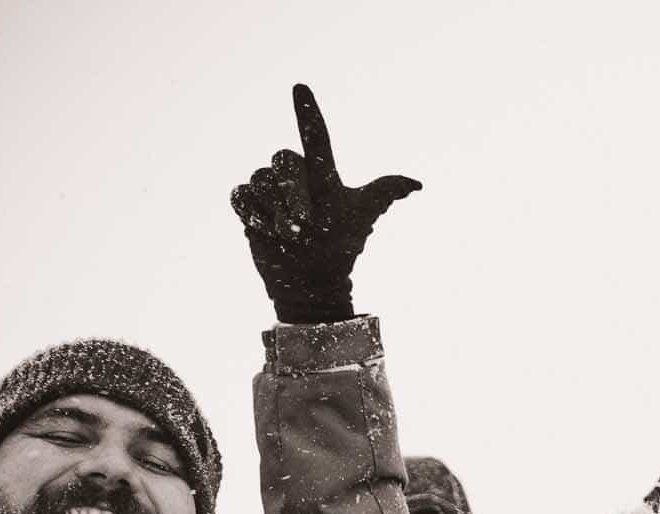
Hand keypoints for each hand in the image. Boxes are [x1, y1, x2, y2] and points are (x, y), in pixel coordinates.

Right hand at [230, 84, 420, 324]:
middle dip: (294, 193)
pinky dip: (254, 213)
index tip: (300, 87)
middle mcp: (294, 175)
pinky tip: (266, 230)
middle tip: (304, 224)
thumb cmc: (338, 247)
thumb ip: (384, 193)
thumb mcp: (362, 217)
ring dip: (276, 212)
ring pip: (262, 182)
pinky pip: (242, 195)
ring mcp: (268, 188)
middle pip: (284, 162)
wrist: (312, 279)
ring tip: (289, 234)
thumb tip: (417, 184)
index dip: (307, 112)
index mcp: (321, 173)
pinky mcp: (248, 202)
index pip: (315, 135)